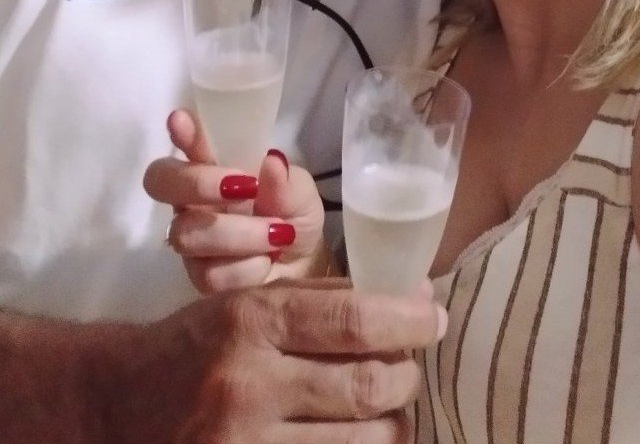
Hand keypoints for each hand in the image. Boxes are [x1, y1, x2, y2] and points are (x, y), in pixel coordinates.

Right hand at [124, 279, 445, 442]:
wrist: (120, 405)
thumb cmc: (195, 346)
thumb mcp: (245, 304)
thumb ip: (316, 300)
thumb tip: (400, 297)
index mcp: (250, 322)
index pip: (351, 321)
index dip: (406, 320)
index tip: (433, 316)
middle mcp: (249, 385)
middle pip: (364, 387)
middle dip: (404, 375)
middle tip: (410, 365)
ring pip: (360, 442)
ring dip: (393, 424)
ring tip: (392, 407)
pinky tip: (365, 438)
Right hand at [143, 109, 325, 291]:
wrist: (303, 265)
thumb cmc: (293, 213)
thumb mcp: (299, 191)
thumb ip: (284, 180)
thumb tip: (272, 162)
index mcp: (212, 165)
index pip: (186, 142)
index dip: (180, 132)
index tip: (180, 120)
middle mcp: (191, 198)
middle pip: (161, 182)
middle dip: (199, 183)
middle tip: (245, 188)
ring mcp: (189, 237)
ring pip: (188, 233)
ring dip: (240, 235)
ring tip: (278, 235)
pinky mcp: (197, 276)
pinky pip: (209, 273)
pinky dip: (246, 268)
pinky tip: (265, 262)